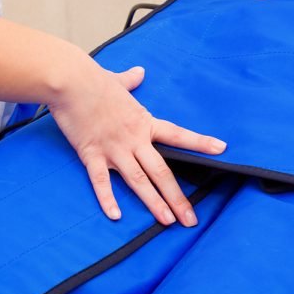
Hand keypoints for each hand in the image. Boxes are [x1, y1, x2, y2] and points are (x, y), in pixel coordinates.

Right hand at [48, 57, 226, 225]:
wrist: (71, 81)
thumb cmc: (94, 79)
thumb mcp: (118, 80)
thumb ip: (131, 80)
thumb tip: (139, 72)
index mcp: (144, 122)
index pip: (178, 135)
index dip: (201, 143)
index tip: (222, 149)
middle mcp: (133, 139)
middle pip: (161, 171)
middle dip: (177, 197)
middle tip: (190, 219)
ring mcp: (114, 148)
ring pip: (138, 181)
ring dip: (154, 202)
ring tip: (167, 221)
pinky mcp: (91, 154)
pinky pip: (100, 181)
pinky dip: (107, 199)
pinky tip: (115, 215)